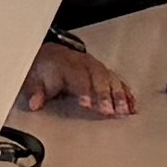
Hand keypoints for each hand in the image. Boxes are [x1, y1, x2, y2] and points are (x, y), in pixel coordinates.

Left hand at [20, 42, 136, 117]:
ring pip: (111, 79)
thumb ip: (35, 91)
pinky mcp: (105, 72)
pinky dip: (127, 93)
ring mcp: (97, 67)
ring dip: (119, 95)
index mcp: (68, 65)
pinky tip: (133, 106)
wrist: (53, 54)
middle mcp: (85, 64)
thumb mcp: (34, 78)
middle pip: (98, 78)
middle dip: (105, 95)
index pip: (78, 77)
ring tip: (126, 111)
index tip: (87, 105)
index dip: (84, 91)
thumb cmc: (46, 69)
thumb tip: (34, 103)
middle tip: (109, 112)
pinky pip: (119, 81)